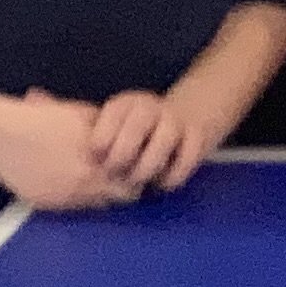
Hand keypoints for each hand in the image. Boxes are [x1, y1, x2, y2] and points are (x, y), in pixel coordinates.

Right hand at [0, 91, 137, 211]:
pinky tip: (73, 183)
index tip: (135, 166)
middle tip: (120, 177)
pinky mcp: (48, 205)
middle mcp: (85, 178)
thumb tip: (129, 135)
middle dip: (124, 187)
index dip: (136, 172)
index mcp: (97, 154)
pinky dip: (80, 198)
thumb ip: (108, 128)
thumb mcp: (81, 114)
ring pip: (99, 204)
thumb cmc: (40, 120)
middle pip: (122, 195)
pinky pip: (76, 208)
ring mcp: (66, 195)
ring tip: (95, 179)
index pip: (133, 176)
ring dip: (102, 194)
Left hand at [88, 89, 216, 195]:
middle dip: (122, 157)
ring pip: (163, 142)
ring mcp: (176, 119)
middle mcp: (151, 106)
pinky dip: (172, 176)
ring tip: (138, 182)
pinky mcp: (198, 135)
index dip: (101, 141)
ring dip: (147, 168)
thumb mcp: (118, 128)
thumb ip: (103, 143)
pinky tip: (161, 183)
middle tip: (115, 175)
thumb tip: (86, 167)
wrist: (187, 115)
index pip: (111, 116)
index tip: (96, 160)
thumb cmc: (140, 132)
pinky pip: (186, 159)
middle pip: (136, 128)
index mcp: (126, 103)